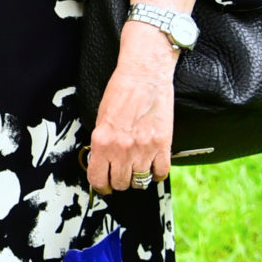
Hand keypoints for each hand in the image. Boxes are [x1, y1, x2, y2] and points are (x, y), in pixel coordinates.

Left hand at [87, 22, 176, 192]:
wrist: (144, 74)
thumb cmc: (121, 91)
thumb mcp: (101, 118)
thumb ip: (102, 142)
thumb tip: (103, 162)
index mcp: (102, 141)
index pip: (98, 178)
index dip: (101, 186)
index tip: (105, 186)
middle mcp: (121, 149)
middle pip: (121, 183)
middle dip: (120, 181)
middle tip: (123, 174)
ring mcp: (143, 148)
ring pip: (140, 181)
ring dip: (138, 178)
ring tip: (138, 168)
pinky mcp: (163, 144)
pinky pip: (161, 172)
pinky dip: (157, 173)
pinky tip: (154, 166)